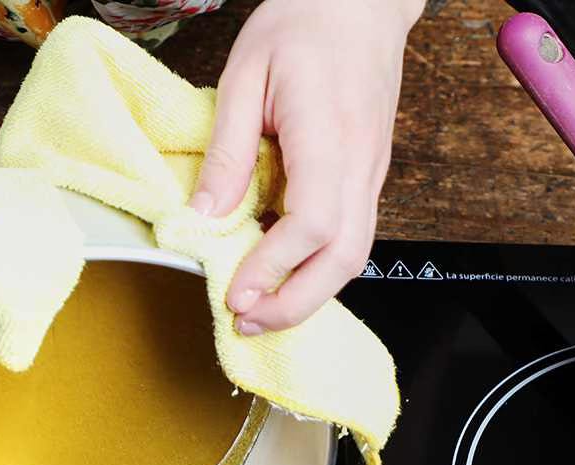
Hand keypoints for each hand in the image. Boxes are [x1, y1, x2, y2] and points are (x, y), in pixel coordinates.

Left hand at [191, 0, 422, 333]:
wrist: (360, 2)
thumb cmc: (303, 24)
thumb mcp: (244, 74)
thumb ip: (226, 150)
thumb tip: (203, 215)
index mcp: (330, 134)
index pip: (313, 222)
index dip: (273, 267)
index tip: (235, 292)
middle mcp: (362, 163)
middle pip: (344, 257)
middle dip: (295, 303)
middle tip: (245, 322)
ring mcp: (371, 173)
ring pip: (354, 255)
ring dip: (308, 295)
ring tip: (259, 311)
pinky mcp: (368, 178)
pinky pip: (351, 237)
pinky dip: (317, 270)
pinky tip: (281, 277)